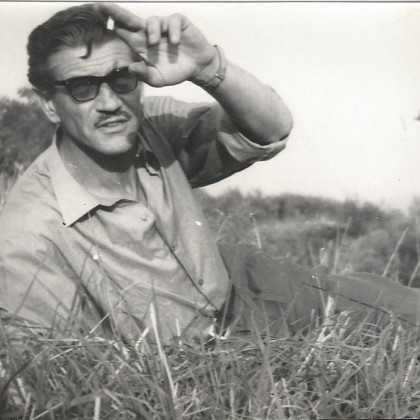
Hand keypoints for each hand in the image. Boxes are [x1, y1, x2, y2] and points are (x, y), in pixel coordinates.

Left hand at [96, 3, 216, 86]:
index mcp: (141, 45)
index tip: (96, 14)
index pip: (122, 32)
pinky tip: (175, 43)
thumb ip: (145, 76)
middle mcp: (149, 33)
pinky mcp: (179, 24)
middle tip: (101, 5)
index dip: (111, 23)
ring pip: (152, 20)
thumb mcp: (159, 79)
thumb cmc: (175, 72)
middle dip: (115, 12)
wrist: (198, 68)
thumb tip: (130, 68)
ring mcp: (164, 27)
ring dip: (151, 30)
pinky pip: (172, 21)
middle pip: (129, 20)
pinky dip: (172, 30)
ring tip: (155, 42)